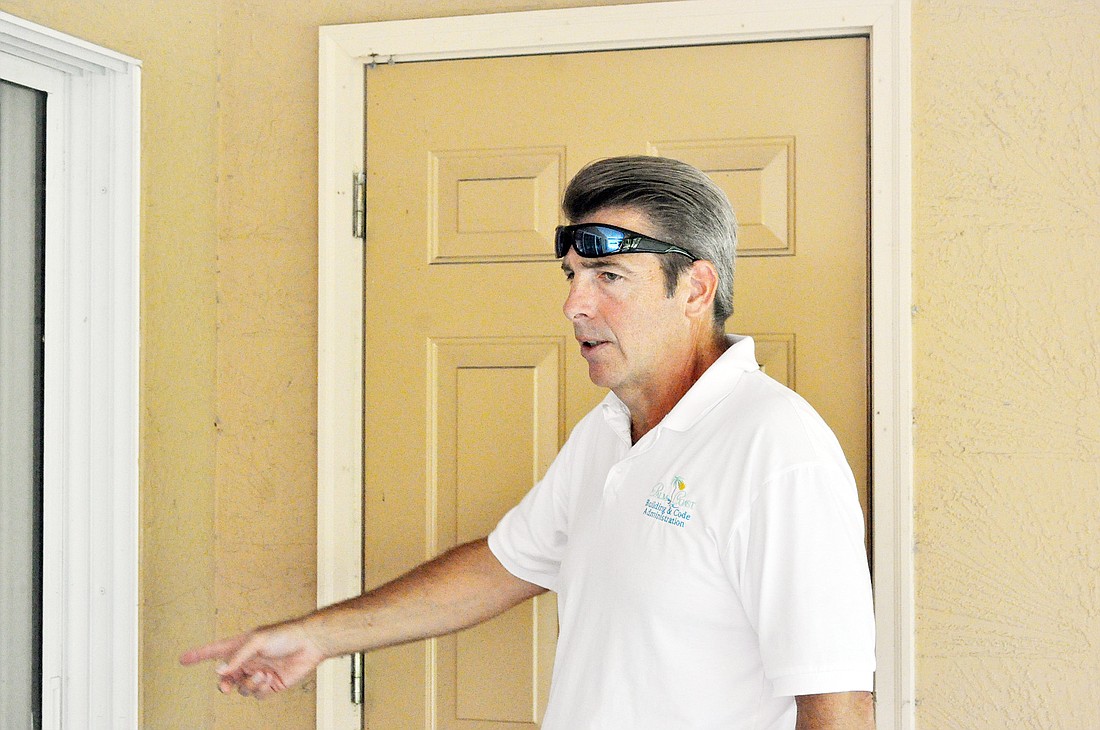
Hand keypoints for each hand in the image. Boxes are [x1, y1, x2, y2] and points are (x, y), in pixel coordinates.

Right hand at [179, 621, 325, 698]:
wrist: (310, 644)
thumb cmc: (285, 635)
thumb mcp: (257, 640)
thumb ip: (237, 656)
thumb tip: (220, 671)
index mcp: (241, 646)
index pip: (214, 651)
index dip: (198, 655)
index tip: (182, 659)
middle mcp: (248, 661)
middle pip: (226, 678)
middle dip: (225, 684)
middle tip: (227, 686)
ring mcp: (258, 673)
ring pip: (242, 688)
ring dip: (249, 684)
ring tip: (262, 673)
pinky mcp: (270, 685)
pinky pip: (257, 694)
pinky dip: (260, 688)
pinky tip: (269, 677)